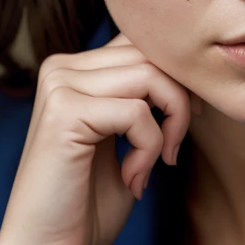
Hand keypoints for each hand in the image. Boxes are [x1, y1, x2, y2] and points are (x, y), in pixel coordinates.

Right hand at [0, 33, 196, 244]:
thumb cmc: (89, 202)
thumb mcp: (123, 135)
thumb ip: (143, 95)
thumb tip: (185, 68)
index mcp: (73, 68)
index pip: (141, 42)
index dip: (175, 77)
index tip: (186, 120)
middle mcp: (61, 67)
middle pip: (150, 54)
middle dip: (180, 101)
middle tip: (175, 149)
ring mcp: (59, 85)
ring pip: (150, 76)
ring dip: (170, 126)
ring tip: (157, 163)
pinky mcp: (63, 111)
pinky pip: (138, 112)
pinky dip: (150, 148)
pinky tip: (132, 178)